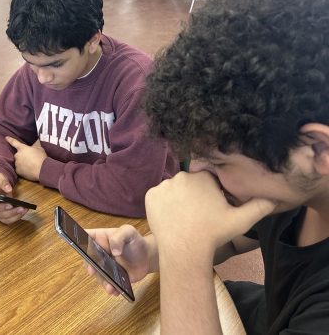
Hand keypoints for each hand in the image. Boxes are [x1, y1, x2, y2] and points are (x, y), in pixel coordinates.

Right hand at [0, 173, 26, 223]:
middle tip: (22, 208)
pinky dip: (17, 216)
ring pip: (6, 220)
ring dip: (16, 216)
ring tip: (25, 209)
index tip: (10, 205)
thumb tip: (8, 189)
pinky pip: (10, 220)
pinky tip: (24, 210)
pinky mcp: (3, 216)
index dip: (1, 207)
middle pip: (0, 215)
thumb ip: (3, 182)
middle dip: (11, 213)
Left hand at [5, 136, 46, 181]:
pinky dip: (23, 169)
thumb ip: (33, 147)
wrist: (42, 170)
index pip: (14, 142)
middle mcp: (17, 155)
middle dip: (22, 156)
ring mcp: (17, 164)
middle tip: (30, 159)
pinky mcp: (18, 171)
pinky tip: (29, 170)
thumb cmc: (41, 158)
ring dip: (22, 163)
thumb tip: (31, 149)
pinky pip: (19, 169)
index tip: (6, 138)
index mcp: (22, 148)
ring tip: (31, 165)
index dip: (10, 140)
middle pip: (18, 155)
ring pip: (18, 162)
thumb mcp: (39, 149)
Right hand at [85, 225, 150, 295]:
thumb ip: (119, 237)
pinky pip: (108, 284)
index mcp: (100, 238)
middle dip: (89, 266)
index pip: (86, 237)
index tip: (79, 247)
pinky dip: (111, 289)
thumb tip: (114, 251)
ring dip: (102, 281)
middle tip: (92, 271)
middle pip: (89, 259)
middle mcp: (99, 253)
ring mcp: (104, 266)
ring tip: (109, 287)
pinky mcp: (112, 278)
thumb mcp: (128, 232)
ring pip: (98, 275)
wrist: (147, 257)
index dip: (79, 241)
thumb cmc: (135, 241)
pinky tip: (115, 291)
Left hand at [145, 172, 275, 257]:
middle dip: (194, 195)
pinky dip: (164, 205)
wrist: (184, 249)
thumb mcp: (241, 220)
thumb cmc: (213, 233)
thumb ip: (259, 206)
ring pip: (174, 189)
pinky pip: (159, 197)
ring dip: (178, 199)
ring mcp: (163, 185)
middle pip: (190, 184)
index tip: (212, 209)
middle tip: (198, 215)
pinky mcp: (150, 196)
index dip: (212, 193)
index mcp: (203, 178)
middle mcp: (181, 176)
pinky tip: (171, 217)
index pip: (208, 180)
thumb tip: (275, 197)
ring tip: (185, 218)